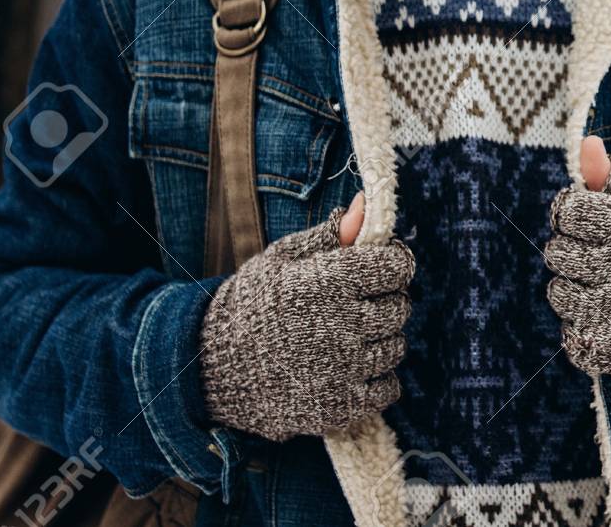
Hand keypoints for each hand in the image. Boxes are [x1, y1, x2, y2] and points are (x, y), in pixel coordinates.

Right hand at [198, 193, 414, 440]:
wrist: (211, 369)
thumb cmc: (251, 304)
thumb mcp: (282, 260)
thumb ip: (330, 236)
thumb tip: (365, 204)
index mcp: (328, 281)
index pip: (397, 266)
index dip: (392, 264)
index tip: (380, 268)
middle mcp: (342, 323)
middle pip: (400, 307)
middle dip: (385, 302)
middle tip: (357, 306)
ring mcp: (343, 368)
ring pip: (395, 346)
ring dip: (379, 341)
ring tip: (346, 339)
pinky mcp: (340, 405)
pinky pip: (388, 387)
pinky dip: (377, 379)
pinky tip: (351, 369)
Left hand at [544, 136, 610, 391]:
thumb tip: (586, 143)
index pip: (568, 209)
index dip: (575, 214)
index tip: (593, 222)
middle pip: (556, 250)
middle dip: (575, 251)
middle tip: (608, 259)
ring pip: (558, 291)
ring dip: (577, 289)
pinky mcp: (605, 347)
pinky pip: (567, 329)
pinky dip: (585, 326)